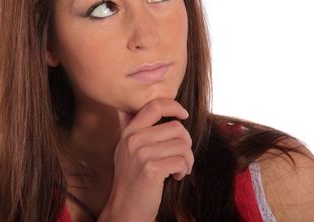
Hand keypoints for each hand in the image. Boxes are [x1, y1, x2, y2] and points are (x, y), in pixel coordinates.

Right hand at [98, 99, 192, 221]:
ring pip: (182, 144)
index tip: (184, 114)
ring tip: (180, 168)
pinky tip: (176, 176)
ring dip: (187, 158)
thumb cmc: (131, 178)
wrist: (125, 208)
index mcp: (129, 132)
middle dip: (186, 142)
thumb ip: (129, 126)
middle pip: (176, 127)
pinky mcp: (151, 169)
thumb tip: (128, 106)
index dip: (174, 106)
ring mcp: (141, 154)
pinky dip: (184, 169)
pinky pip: (181, 160)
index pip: (155, 105)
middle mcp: (133, 140)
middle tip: (182, 155)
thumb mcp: (125, 148)